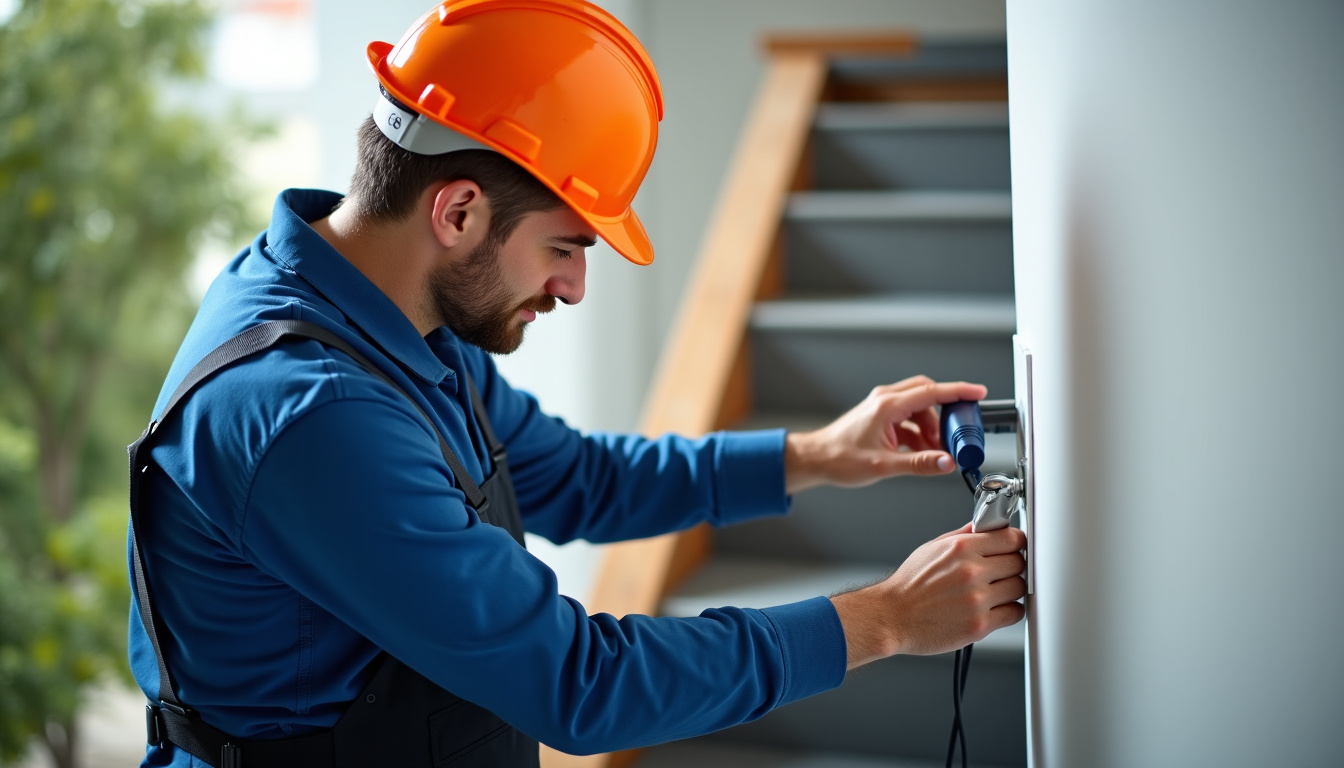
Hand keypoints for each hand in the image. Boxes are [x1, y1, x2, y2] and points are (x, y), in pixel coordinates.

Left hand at [784, 375, 987, 492]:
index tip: (978, 393)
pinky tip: (922, 452)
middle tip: (959, 430)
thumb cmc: (839, 459)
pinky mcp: (881, 417)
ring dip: (932, 428)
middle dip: (946, 412)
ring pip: (919, 409)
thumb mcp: (884, 465)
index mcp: (887, 405)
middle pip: (928, 395)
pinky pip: (909, 420)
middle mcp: (886, 400)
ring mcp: (883, 407)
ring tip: (936, 451)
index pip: (932, 392)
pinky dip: (920, 434)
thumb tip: (946, 462)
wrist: (816, 459)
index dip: (959, 392)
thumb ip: (919, 464)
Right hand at [830, 524, 1026, 668]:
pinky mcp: (980, 625)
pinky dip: (1009, 611)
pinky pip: (1014, 613)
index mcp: (961, 548)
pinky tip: (995, 608)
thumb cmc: (909, 585)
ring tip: (995, 591)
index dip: (1016, 543)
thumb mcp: (931, 548)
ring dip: (1012, 589)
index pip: (1011, 538)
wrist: (892, 616)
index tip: (1014, 547)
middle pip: (1019, 562)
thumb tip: (984, 525)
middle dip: (1012, 566)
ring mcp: (977, 599)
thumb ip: (962, 535)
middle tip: (1001, 572)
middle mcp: (971, 571)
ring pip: (1019, 588)